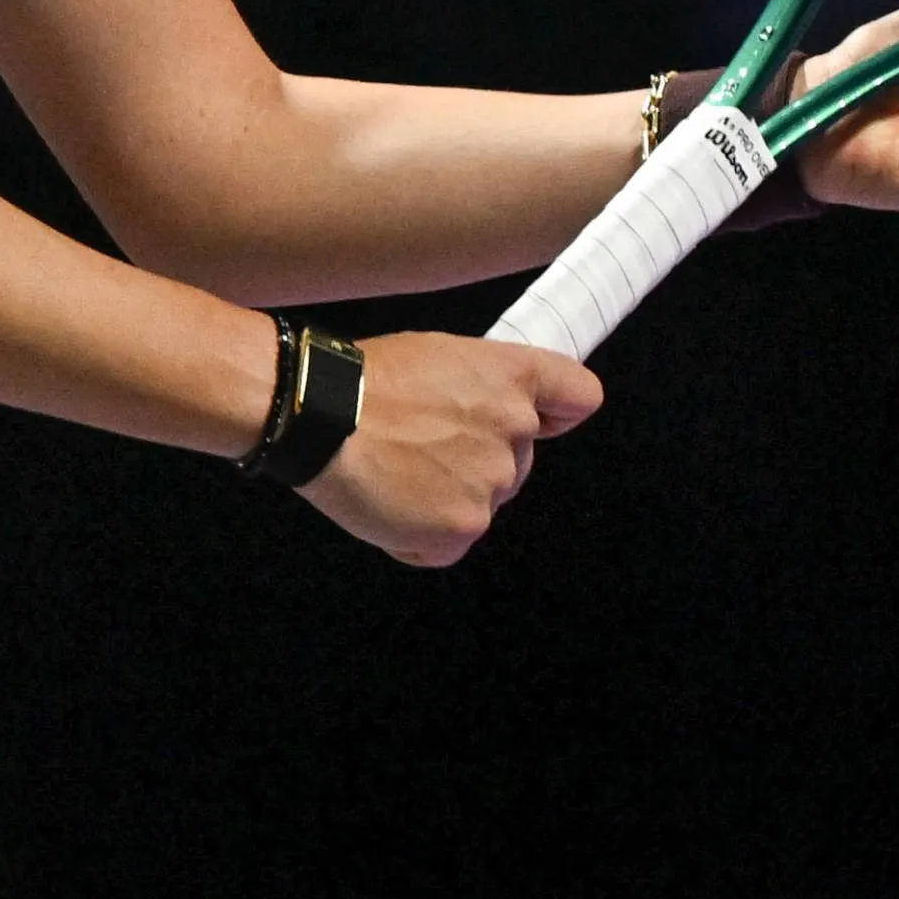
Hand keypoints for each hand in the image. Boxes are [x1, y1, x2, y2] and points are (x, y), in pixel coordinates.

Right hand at [301, 330, 601, 566]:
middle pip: (519, 461)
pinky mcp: (463, 528)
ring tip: (395, 472)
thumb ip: (482, 385)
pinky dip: (420, 536)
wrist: (319, 416)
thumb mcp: (439, 354)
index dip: (559, 413)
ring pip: (482, 502)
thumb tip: (483, 413)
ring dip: (446, 498)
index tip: (544, 421)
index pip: (579, 397)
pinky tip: (388, 504)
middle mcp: (516, 430)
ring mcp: (493, 483)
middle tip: (420, 447)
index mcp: (512, 377)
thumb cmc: (363, 380)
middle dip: (478, 461)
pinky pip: (449, 544)